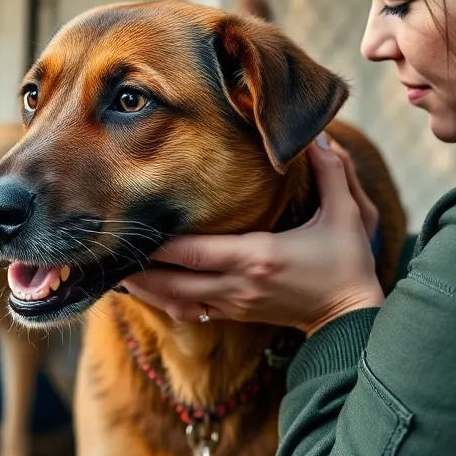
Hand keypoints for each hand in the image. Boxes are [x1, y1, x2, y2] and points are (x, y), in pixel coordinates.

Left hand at [120, 135, 383, 335]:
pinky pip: (188, 312)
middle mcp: (238, 285)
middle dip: (137, 268)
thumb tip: (320, 136)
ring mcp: (234, 304)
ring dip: (143, 288)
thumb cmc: (347, 263)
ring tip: (113, 269)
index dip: (159, 243)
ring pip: (174, 300)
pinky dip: (162, 300)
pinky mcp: (234, 315)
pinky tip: (144, 288)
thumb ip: (331, 172)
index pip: (194, 251)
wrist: (351, 319)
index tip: (132, 227)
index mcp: (257, 257)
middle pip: (171, 280)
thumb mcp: (346, 214)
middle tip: (104, 250)